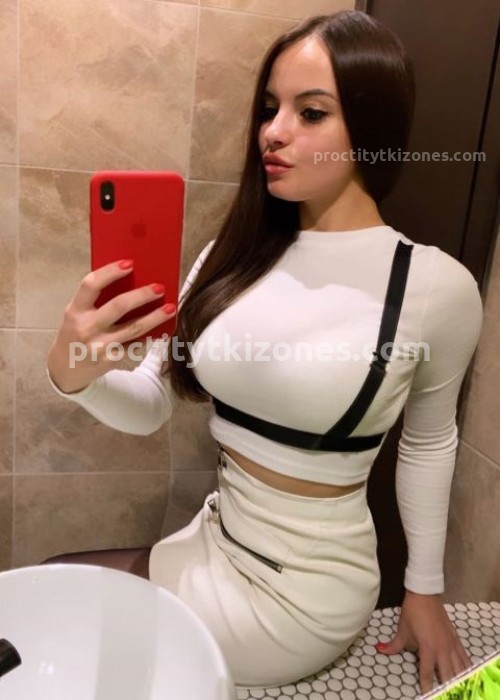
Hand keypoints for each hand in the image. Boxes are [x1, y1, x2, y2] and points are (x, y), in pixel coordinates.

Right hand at [47, 260, 176, 392]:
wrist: (65, 369)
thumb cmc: (75, 334)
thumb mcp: (77, 314)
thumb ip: (95, 301)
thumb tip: (130, 281)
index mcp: (75, 310)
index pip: (91, 285)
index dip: (110, 272)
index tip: (129, 264)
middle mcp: (86, 327)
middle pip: (119, 306)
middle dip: (142, 295)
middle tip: (159, 287)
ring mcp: (99, 345)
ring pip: (133, 328)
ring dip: (155, 317)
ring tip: (170, 308)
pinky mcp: (111, 360)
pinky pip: (135, 345)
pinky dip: (149, 337)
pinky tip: (161, 331)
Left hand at [375, 590, 470, 694]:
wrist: (425, 594)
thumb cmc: (412, 612)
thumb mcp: (402, 630)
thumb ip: (393, 645)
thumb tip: (379, 649)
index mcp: (428, 648)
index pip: (427, 674)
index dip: (427, 687)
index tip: (426, 696)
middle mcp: (442, 649)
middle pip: (448, 675)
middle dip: (446, 688)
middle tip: (442, 694)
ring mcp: (451, 644)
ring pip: (460, 669)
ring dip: (458, 680)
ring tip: (456, 690)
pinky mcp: (456, 639)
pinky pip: (464, 658)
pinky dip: (466, 668)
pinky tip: (466, 675)